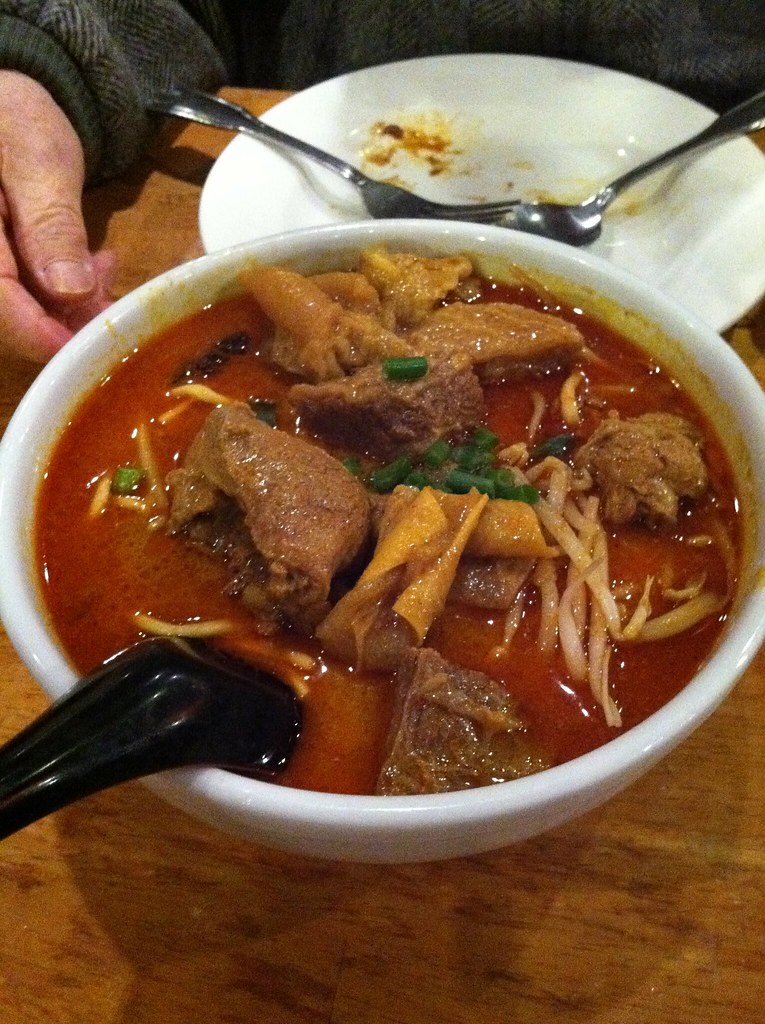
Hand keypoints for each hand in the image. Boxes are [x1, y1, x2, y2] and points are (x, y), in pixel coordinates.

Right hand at [0, 72, 114, 361]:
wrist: (0, 104)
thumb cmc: (12, 118)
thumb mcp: (39, 162)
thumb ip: (51, 226)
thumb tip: (69, 290)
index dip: (37, 332)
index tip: (83, 345)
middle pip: (4, 315)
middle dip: (62, 319)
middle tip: (110, 300)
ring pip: (15, 309)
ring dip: (66, 306)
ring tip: (104, 271)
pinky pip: (21, 295)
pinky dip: (59, 291)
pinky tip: (90, 268)